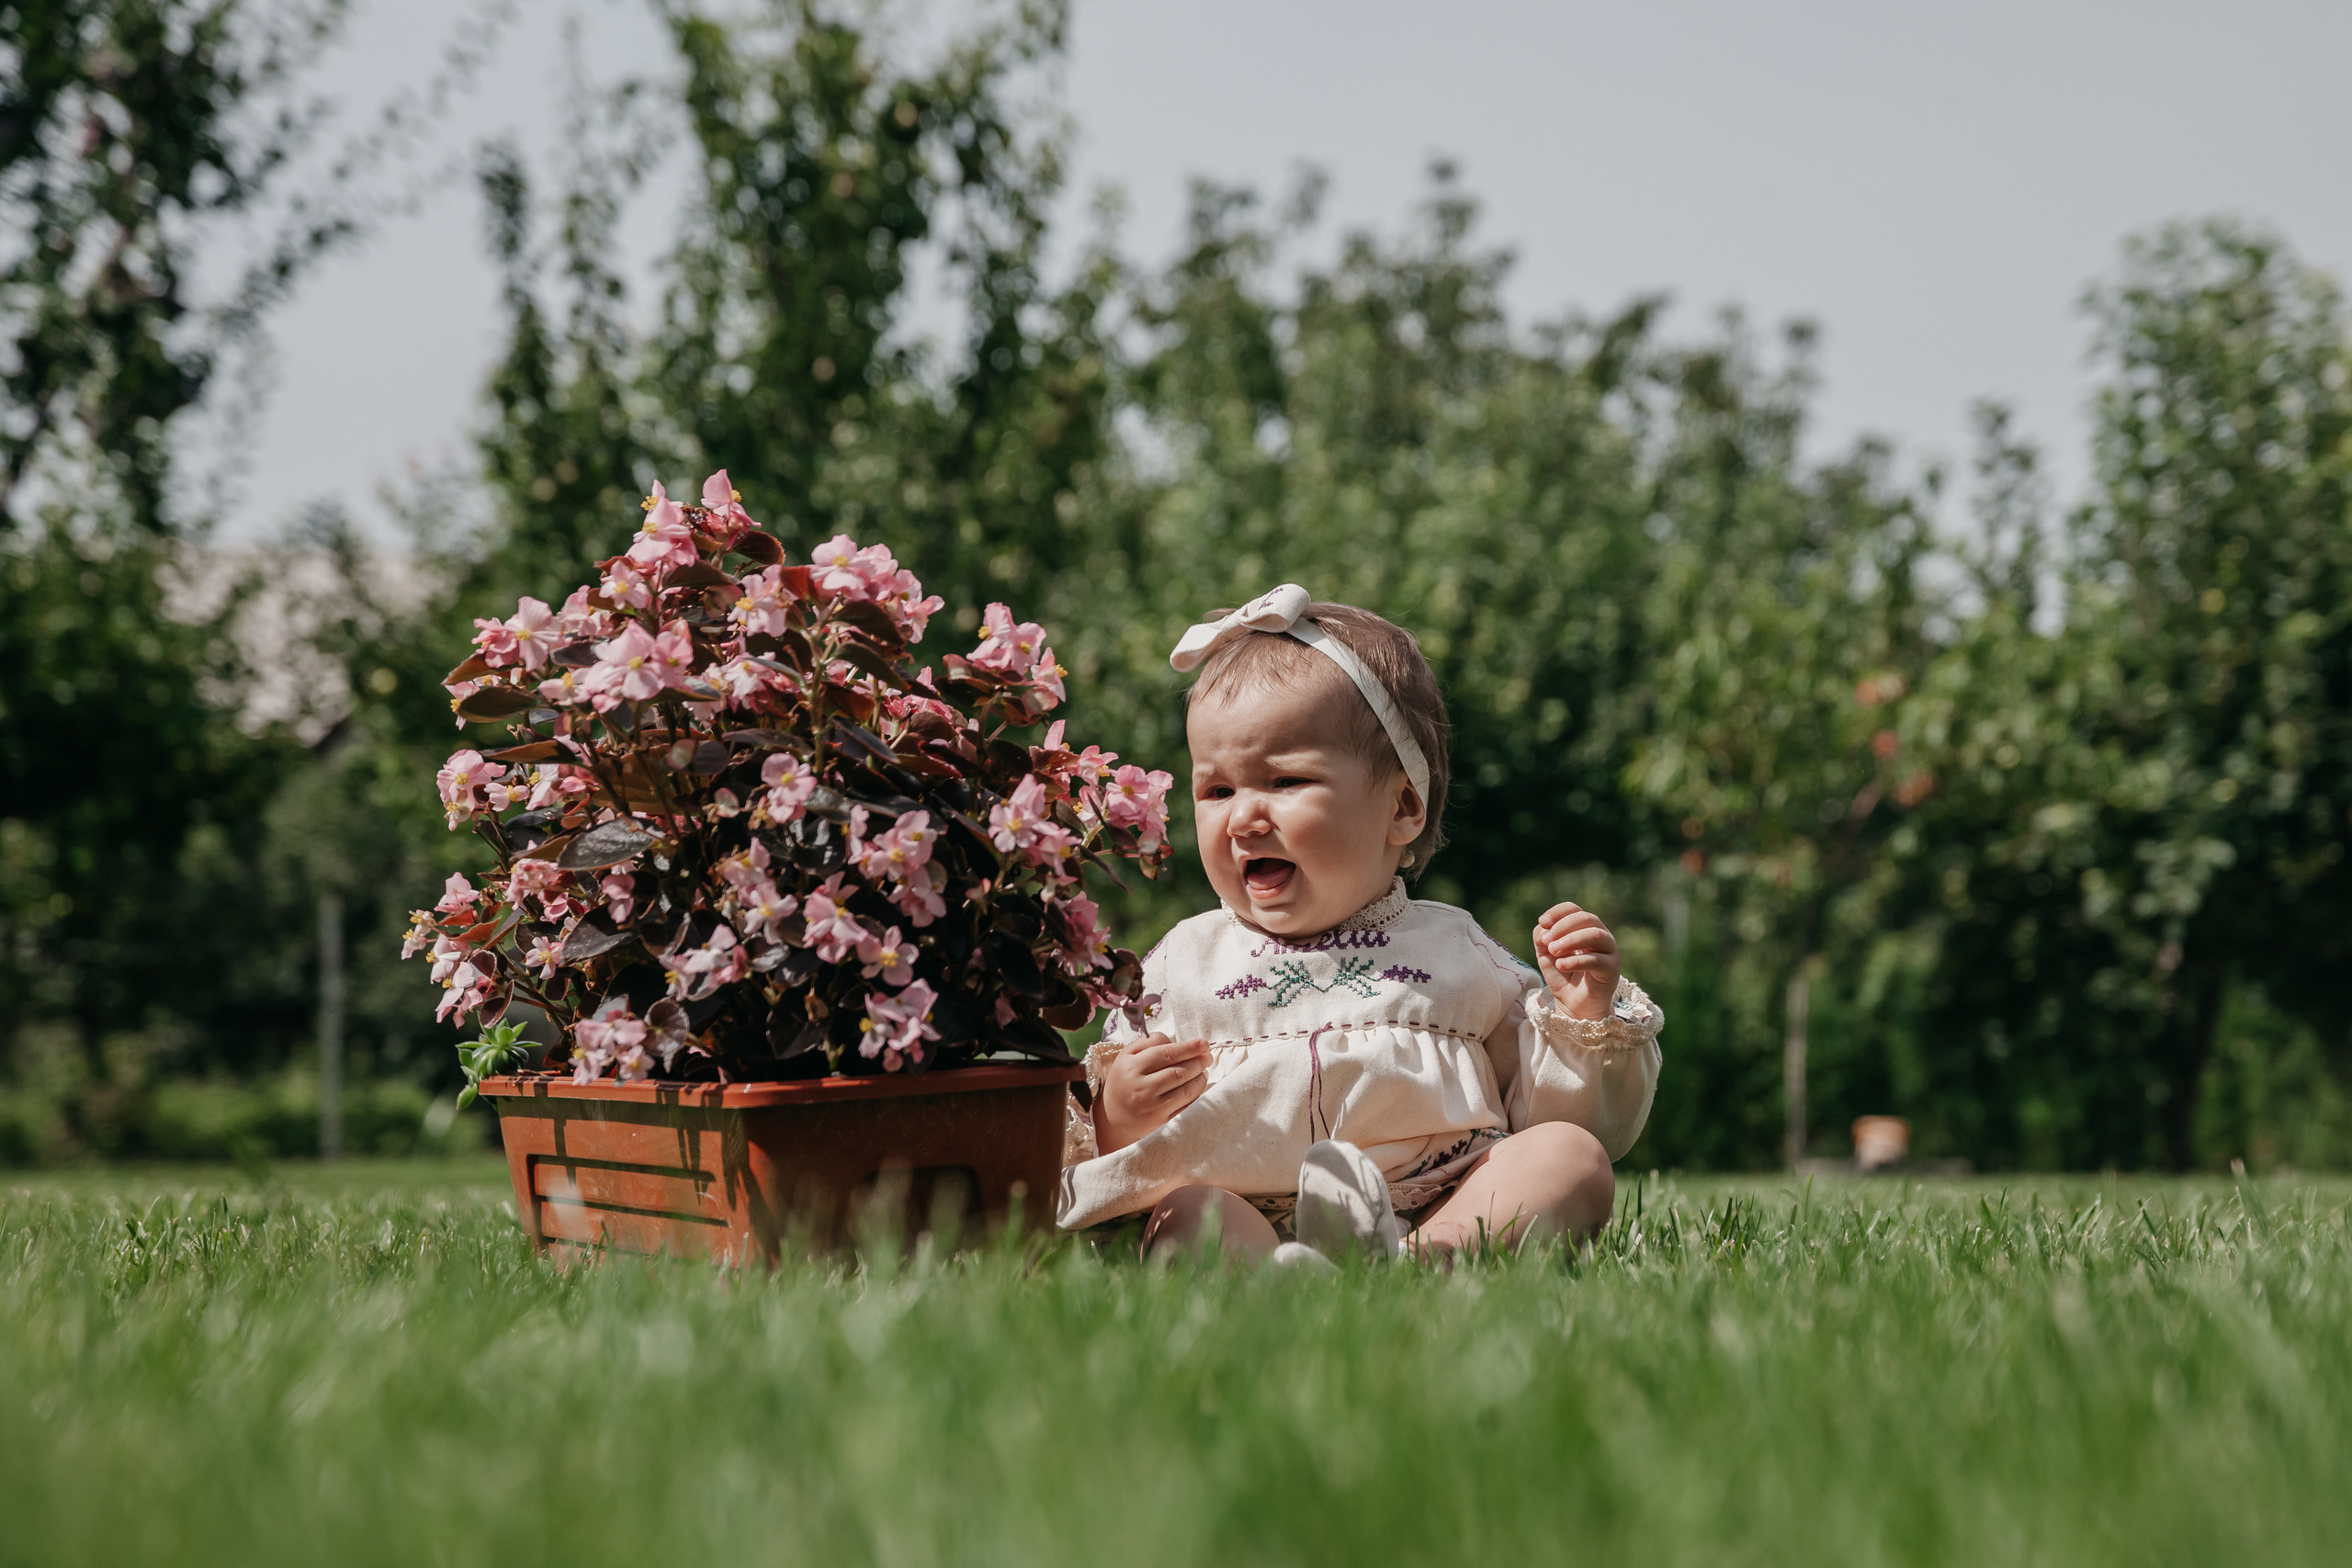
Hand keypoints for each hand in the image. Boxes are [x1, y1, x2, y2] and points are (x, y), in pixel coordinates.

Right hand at [1094, 1033, 1211, 1154]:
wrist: (1113, 1119)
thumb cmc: (1124, 1082)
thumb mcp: (1126, 1057)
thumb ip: (1148, 1042)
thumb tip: (1175, 1041)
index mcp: (1131, 1068)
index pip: (1167, 1053)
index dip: (1189, 1047)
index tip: (1203, 1043)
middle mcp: (1142, 1088)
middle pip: (1179, 1071)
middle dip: (1198, 1062)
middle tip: (1207, 1057)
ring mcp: (1153, 1108)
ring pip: (1187, 1090)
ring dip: (1200, 1078)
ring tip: (1203, 1071)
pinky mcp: (1162, 1123)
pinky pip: (1187, 1107)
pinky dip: (1197, 1096)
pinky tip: (1198, 1087)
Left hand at [1534, 902, 1620, 1021]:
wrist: (1574, 1004)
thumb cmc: (1563, 975)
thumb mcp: (1546, 954)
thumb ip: (1542, 937)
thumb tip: (1544, 928)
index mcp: (1584, 927)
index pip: (1574, 909)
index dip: (1557, 912)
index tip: (1542, 922)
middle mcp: (1600, 935)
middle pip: (1586, 918)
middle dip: (1563, 927)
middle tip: (1547, 942)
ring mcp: (1609, 951)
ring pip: (1595, 935)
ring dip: (1570, 940)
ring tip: (1553, 951)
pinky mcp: (1612, 969)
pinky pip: (1596, 960)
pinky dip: (1576, 961)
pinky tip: (1561, 965)